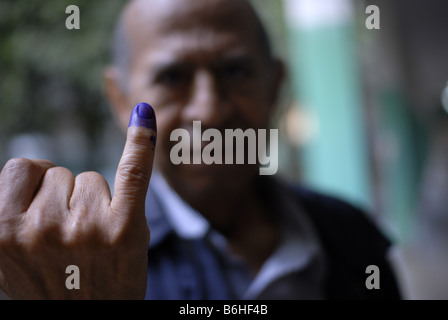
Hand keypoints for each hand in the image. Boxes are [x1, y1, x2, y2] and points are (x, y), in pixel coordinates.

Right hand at [0, 103, 156, 298]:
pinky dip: (140, 141)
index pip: (22, 168)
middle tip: (72, 242)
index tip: (46, 206)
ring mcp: (85, 227)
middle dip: (69, 199)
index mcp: (1, 231)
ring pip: (93, 178)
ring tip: (93, 243)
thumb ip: (9, 210)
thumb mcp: (11, 253)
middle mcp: (41, 228)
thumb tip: (29, 162)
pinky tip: (143, 116)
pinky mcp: (125, 228)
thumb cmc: (50, 284)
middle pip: (62, 174)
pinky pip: (133, 171)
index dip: (38, 183)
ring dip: (95, 203)